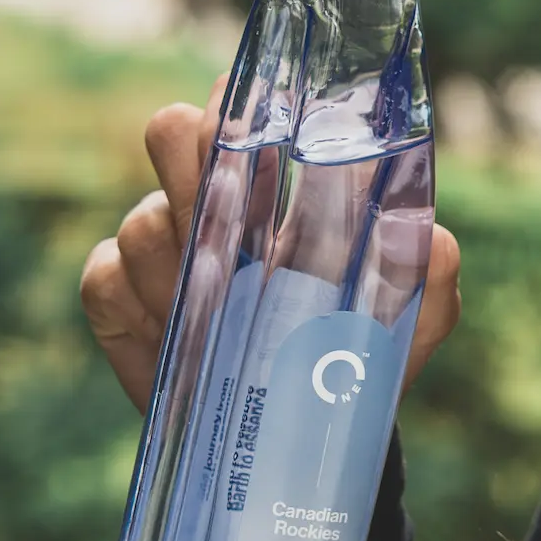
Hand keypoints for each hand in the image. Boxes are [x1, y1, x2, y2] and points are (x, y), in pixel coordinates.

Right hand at [79, 71, 462, 410]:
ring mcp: (158, 243)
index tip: (257, 139)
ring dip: (178, 271)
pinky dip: (138, 311)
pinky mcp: (115, 295)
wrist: (298, 433)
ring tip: (225, 322)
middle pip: (171, 133)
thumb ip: (429, 278)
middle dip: (190, 169)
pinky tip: (180, 344)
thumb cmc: (359, 353)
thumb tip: (435, 243)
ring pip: (143, 221)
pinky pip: (106, 278)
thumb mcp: (411, 321)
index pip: (244, 108)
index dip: (239, 107)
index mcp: (282, 183)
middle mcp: (212, 197)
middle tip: (224, 222)